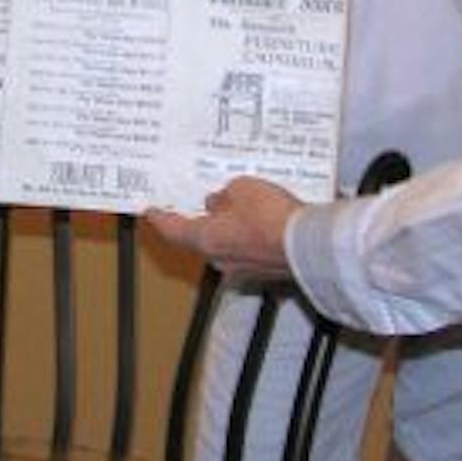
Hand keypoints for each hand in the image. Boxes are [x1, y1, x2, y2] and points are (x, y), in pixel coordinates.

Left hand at [146, 177, 303, 283]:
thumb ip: (224, 195)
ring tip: (246, 204)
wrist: (310, 245)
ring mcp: (245, 270)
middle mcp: (221, 260)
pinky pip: (252, 251)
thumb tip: (220, 201)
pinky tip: (266, 219)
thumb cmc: (272, 218)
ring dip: (232, 227)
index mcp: (206, 240)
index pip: (172, 230)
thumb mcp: (241, 189)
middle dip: (205, 220)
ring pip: (229, 245)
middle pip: (202, 238)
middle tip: (207, 201)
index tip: (151, 213)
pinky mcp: (266, 272)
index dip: (160, 219)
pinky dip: (254, 236)